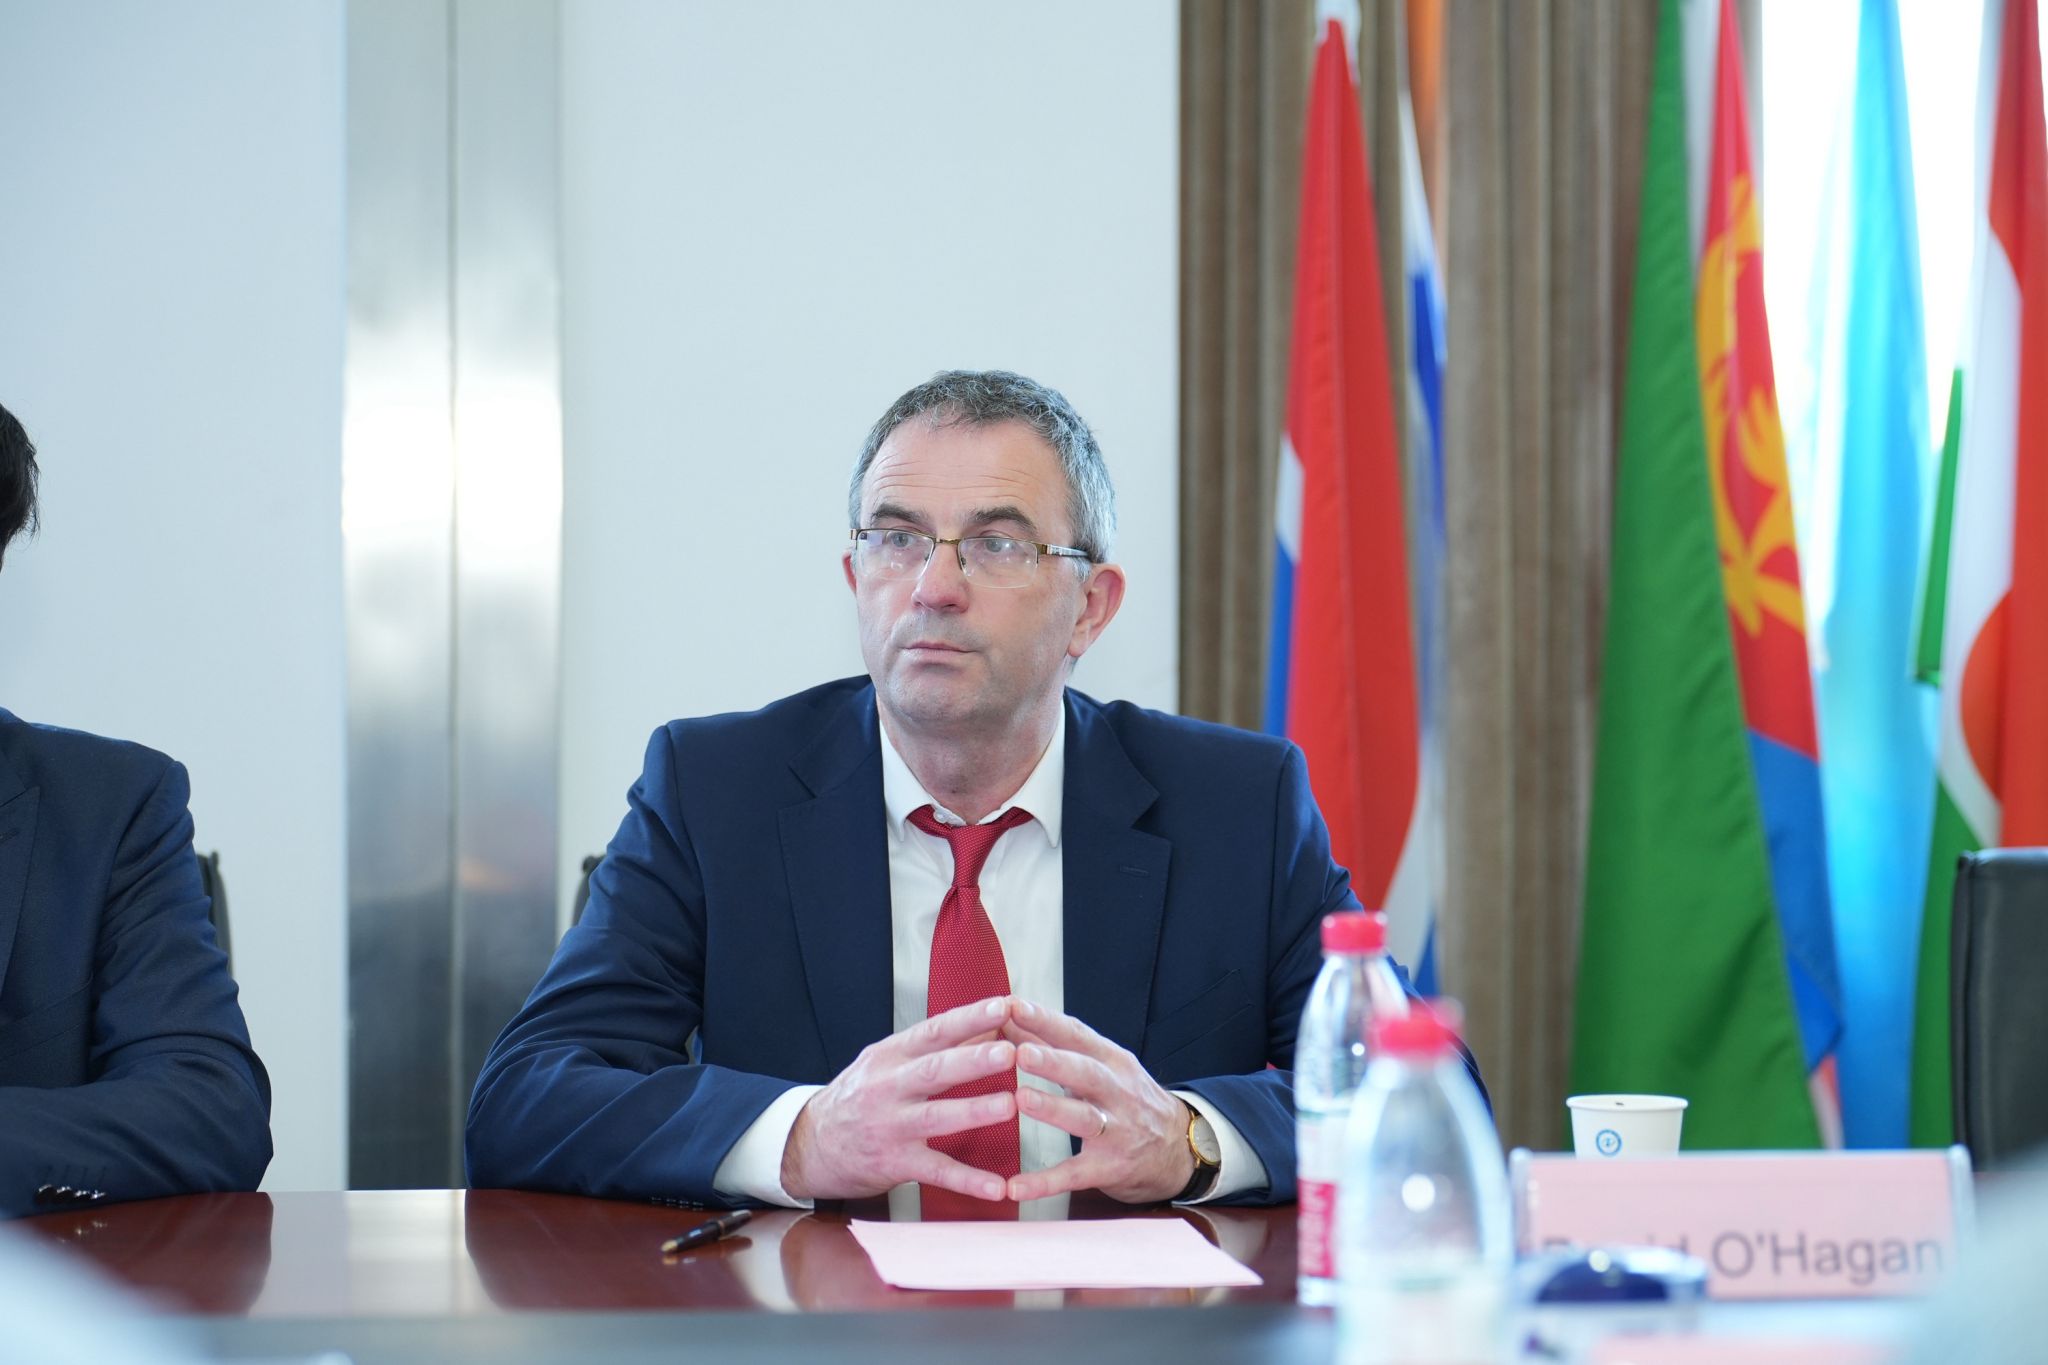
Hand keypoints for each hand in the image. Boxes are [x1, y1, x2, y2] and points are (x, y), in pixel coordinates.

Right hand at [780, 996, 1017, 1202]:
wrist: (810, 1143)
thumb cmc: (861, 1096)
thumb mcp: (889, 1062)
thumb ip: (938, 1046)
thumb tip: (990, 1024)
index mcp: (891, 1055)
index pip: (934, 1031)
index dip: (969, 1018)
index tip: (1004, 1006)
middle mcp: (888, 1087)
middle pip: (935, 1070)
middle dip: (973, 1060)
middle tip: (1010, 1052)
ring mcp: (889, 1126)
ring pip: (935, 1117)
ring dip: (974, 1111)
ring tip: (1010, 1106)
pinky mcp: (893, 1163)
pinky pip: (935, 1171)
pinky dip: (967, 1180)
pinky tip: (996, 1186)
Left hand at [1001, 999, 1193, 1203]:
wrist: (1180, 1148)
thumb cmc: (1128, 1100)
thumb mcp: (1103, 1067)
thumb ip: (1055, 1047)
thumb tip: (1008, 1019)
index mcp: (1113, 1061)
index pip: (1078, 1035)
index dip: (1046, 1021)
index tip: (1013, 1006)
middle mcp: (1118, 1092)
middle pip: (1086, 1073)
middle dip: (1053, 1061)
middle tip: (1020, 1052)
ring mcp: (1117, 1131)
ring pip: (1084, 1118)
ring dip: (1052, 1108)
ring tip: (1021, 1099)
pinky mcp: (1110, 1168)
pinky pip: (1074, 1175)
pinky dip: (1044, 1182)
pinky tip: (1015, 1187)